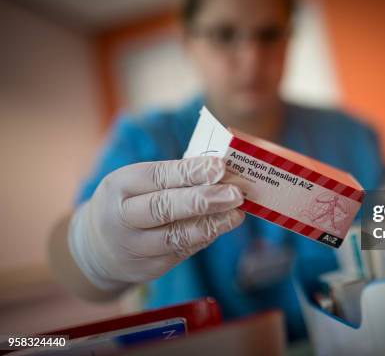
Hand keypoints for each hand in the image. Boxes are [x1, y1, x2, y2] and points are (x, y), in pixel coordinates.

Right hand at [68, 157, 243, 290]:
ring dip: (212, 224)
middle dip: (204, 200)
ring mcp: (134, 246)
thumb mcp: (136, 182)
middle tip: (235, 194)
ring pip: (176, 236)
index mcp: (118, 185)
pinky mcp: (149, 268)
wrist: (96, 247)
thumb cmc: (129, 202)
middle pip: (164, 208)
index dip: (190, 172)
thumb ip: (173, 176)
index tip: (220, 166)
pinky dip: (205, 237)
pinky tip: (222, 226)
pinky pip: (182, 251)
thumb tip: (220, 169)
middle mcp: (122, 217)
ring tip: (237, 214)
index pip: (157, 176)